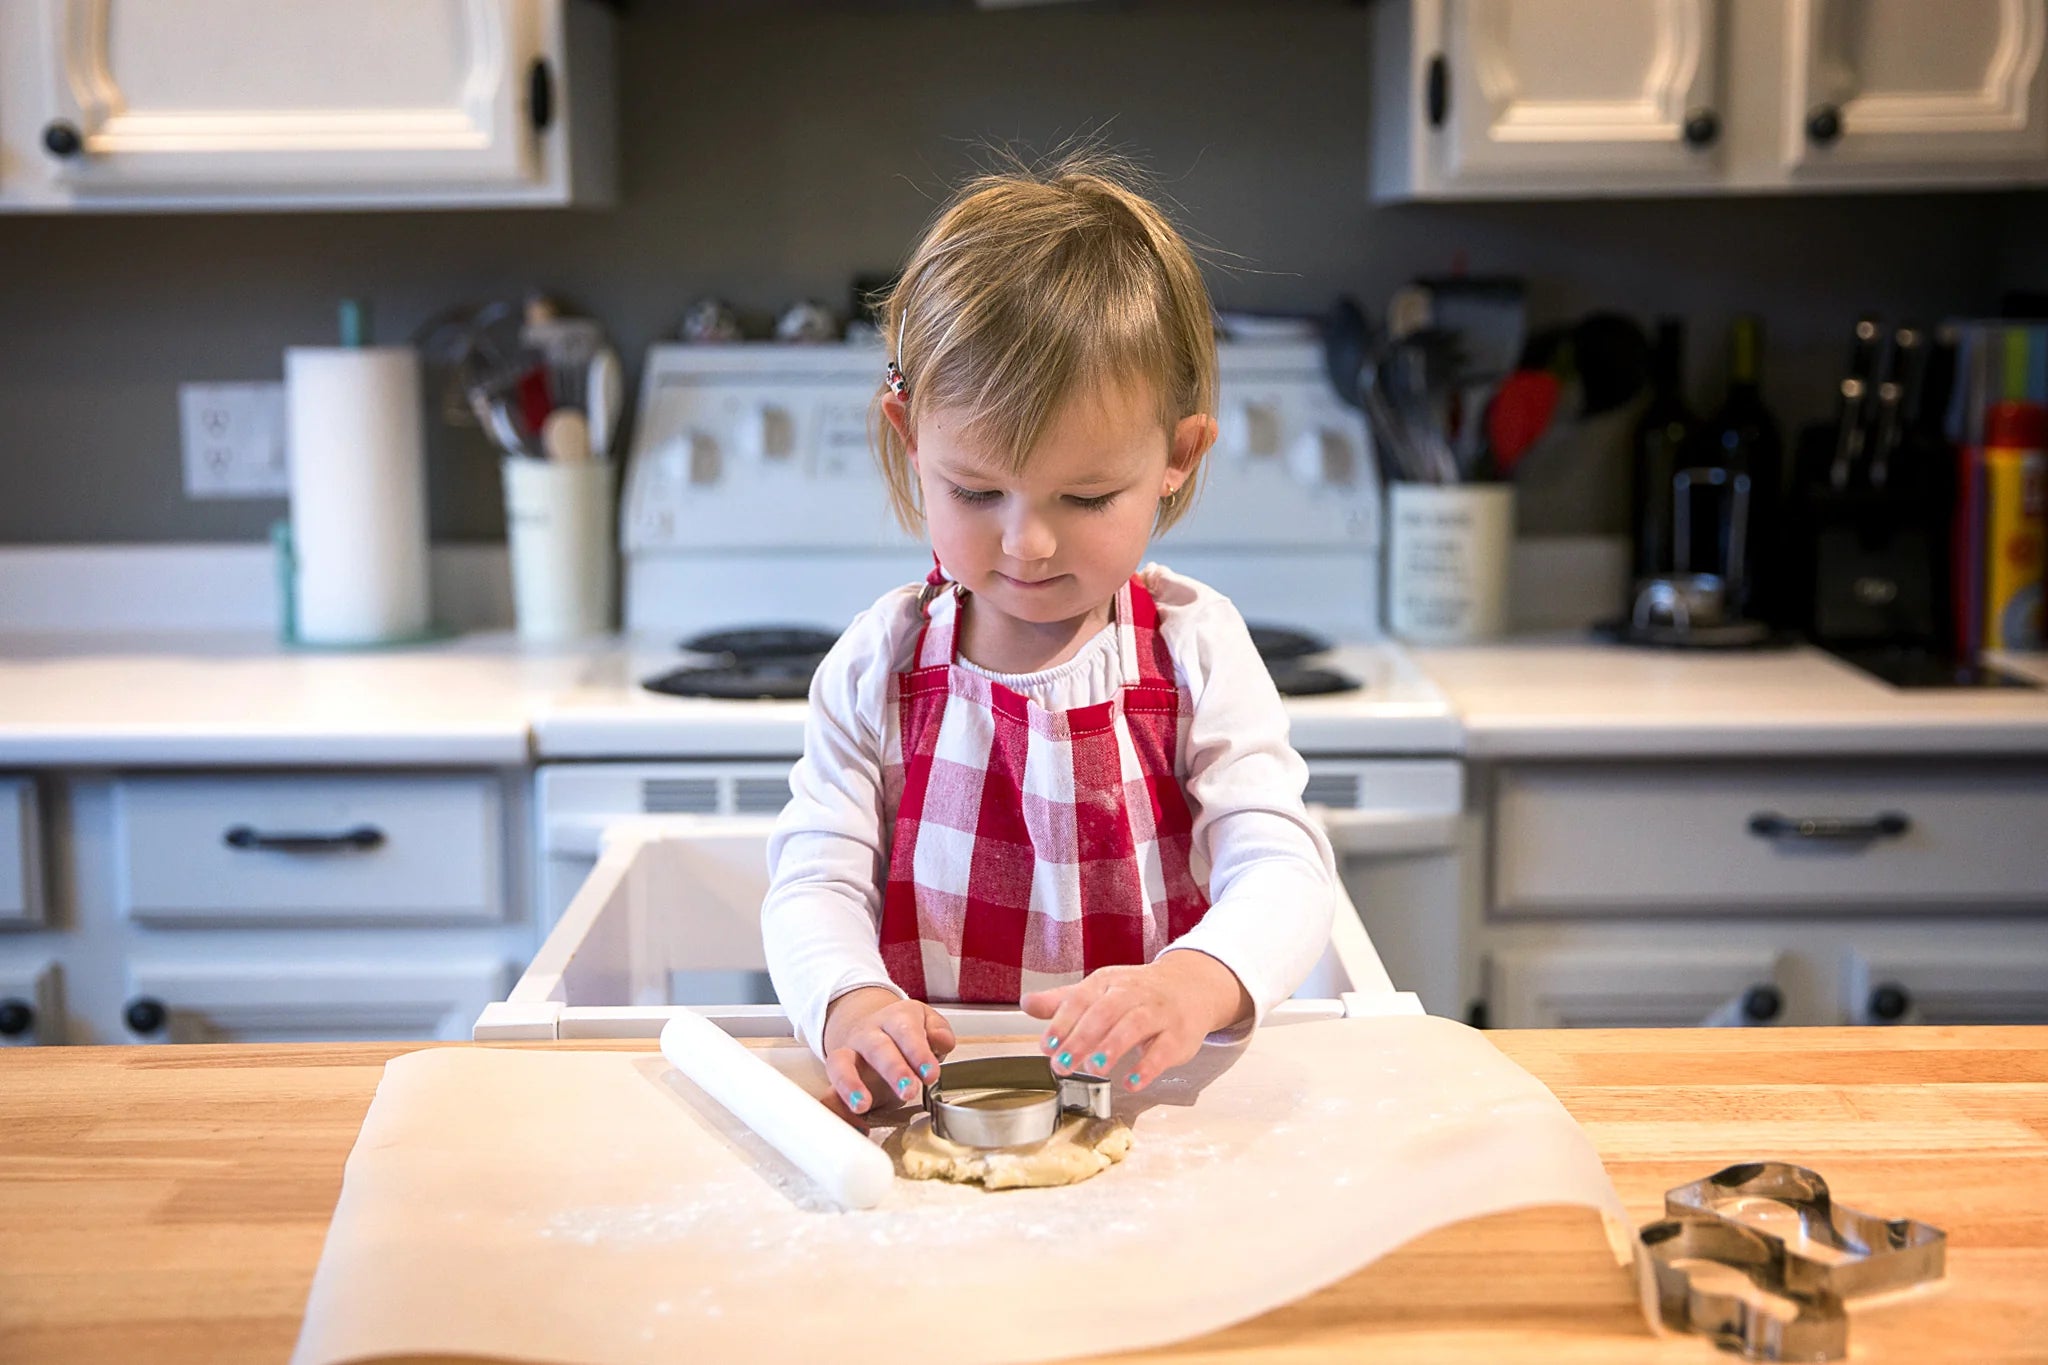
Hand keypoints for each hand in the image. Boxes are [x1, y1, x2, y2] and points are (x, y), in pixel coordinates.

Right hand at [820, 986, 955, 1114]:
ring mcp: (849, 1053)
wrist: (872, 1028)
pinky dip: (836, 1108)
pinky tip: (854, 1123)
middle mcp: (869, 1033)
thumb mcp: (927, 1024)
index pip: (905, 1031)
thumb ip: (938, 1031)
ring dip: (850, 1084)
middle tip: (908, 1092)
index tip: (931, 1074)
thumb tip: (941, 1042)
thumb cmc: (905, 1033)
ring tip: (863, 1106)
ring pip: (840, 1063)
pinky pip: (828, 1092)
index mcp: (896, 1019)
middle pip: (877, 1047)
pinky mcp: (836, 1077)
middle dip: (893, 1070)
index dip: (918, 1052)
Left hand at [1020, 951, 1250, 1091]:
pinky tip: (1131, 1082)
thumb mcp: (1099, 991)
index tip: (1047, 1045)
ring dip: (1114, 1047)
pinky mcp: (1179, 1035)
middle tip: (1063, 1063)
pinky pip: (1164, 1050)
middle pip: (1106, 1012)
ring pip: (1136, 1025)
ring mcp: (1158, 1013)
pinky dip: (1147, 1067)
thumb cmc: (1137, 993)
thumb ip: (1063, 1002)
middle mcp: (1133, 994)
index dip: (1062, 1022)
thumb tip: (1027, 1003)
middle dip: (1083, 1038)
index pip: (1082, 999)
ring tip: (1095, 1068)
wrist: (1191, 987)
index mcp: (1108, 982)